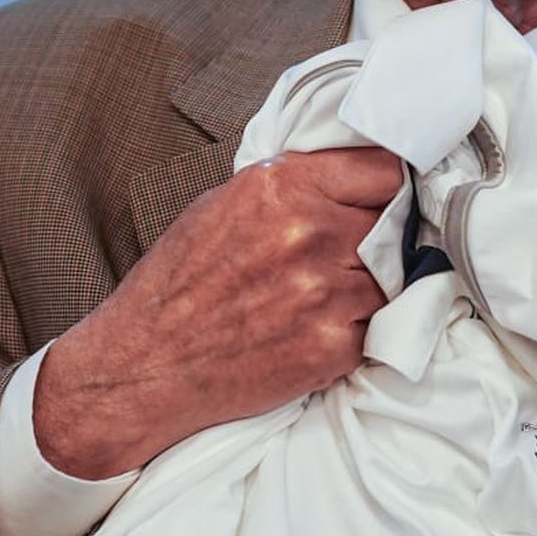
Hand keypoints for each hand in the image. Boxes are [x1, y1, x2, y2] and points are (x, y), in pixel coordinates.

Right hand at [33, 145, 404, 476]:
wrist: (142, 366)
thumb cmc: (178, 284)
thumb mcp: (226, 203)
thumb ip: (293, 184)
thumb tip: (348, 176)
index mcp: (283, 186)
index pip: (384, 169)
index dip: (389, 186)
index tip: (386, 198)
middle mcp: (309, 232)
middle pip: (393, 222)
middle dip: (380, 236)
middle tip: (352, 252)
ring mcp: (324, 291)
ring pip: (391, 277)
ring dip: (370, 285)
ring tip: (324, 294)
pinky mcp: (330, 345)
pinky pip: (375, 325)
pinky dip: (355, 328)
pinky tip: (315, 327)